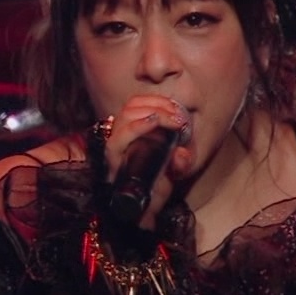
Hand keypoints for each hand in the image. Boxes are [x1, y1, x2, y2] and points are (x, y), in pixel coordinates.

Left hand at [100, 95, 193, 228]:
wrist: (142, 193)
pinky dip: (156, 101)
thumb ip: (174, 172)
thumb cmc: (150, 191)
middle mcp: (114, 141)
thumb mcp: (165, 187)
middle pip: (126, 116)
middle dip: (155, 113)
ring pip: (131, 106)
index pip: (118, 139)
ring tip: (177, 114)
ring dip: (156, 105)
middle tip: (178, 120)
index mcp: (116, 161)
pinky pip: (138, 102)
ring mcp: (120, 129)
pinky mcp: (129, 121)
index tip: (157, 122)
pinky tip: (171, 107)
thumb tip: (181, 154)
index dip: (137, 127)